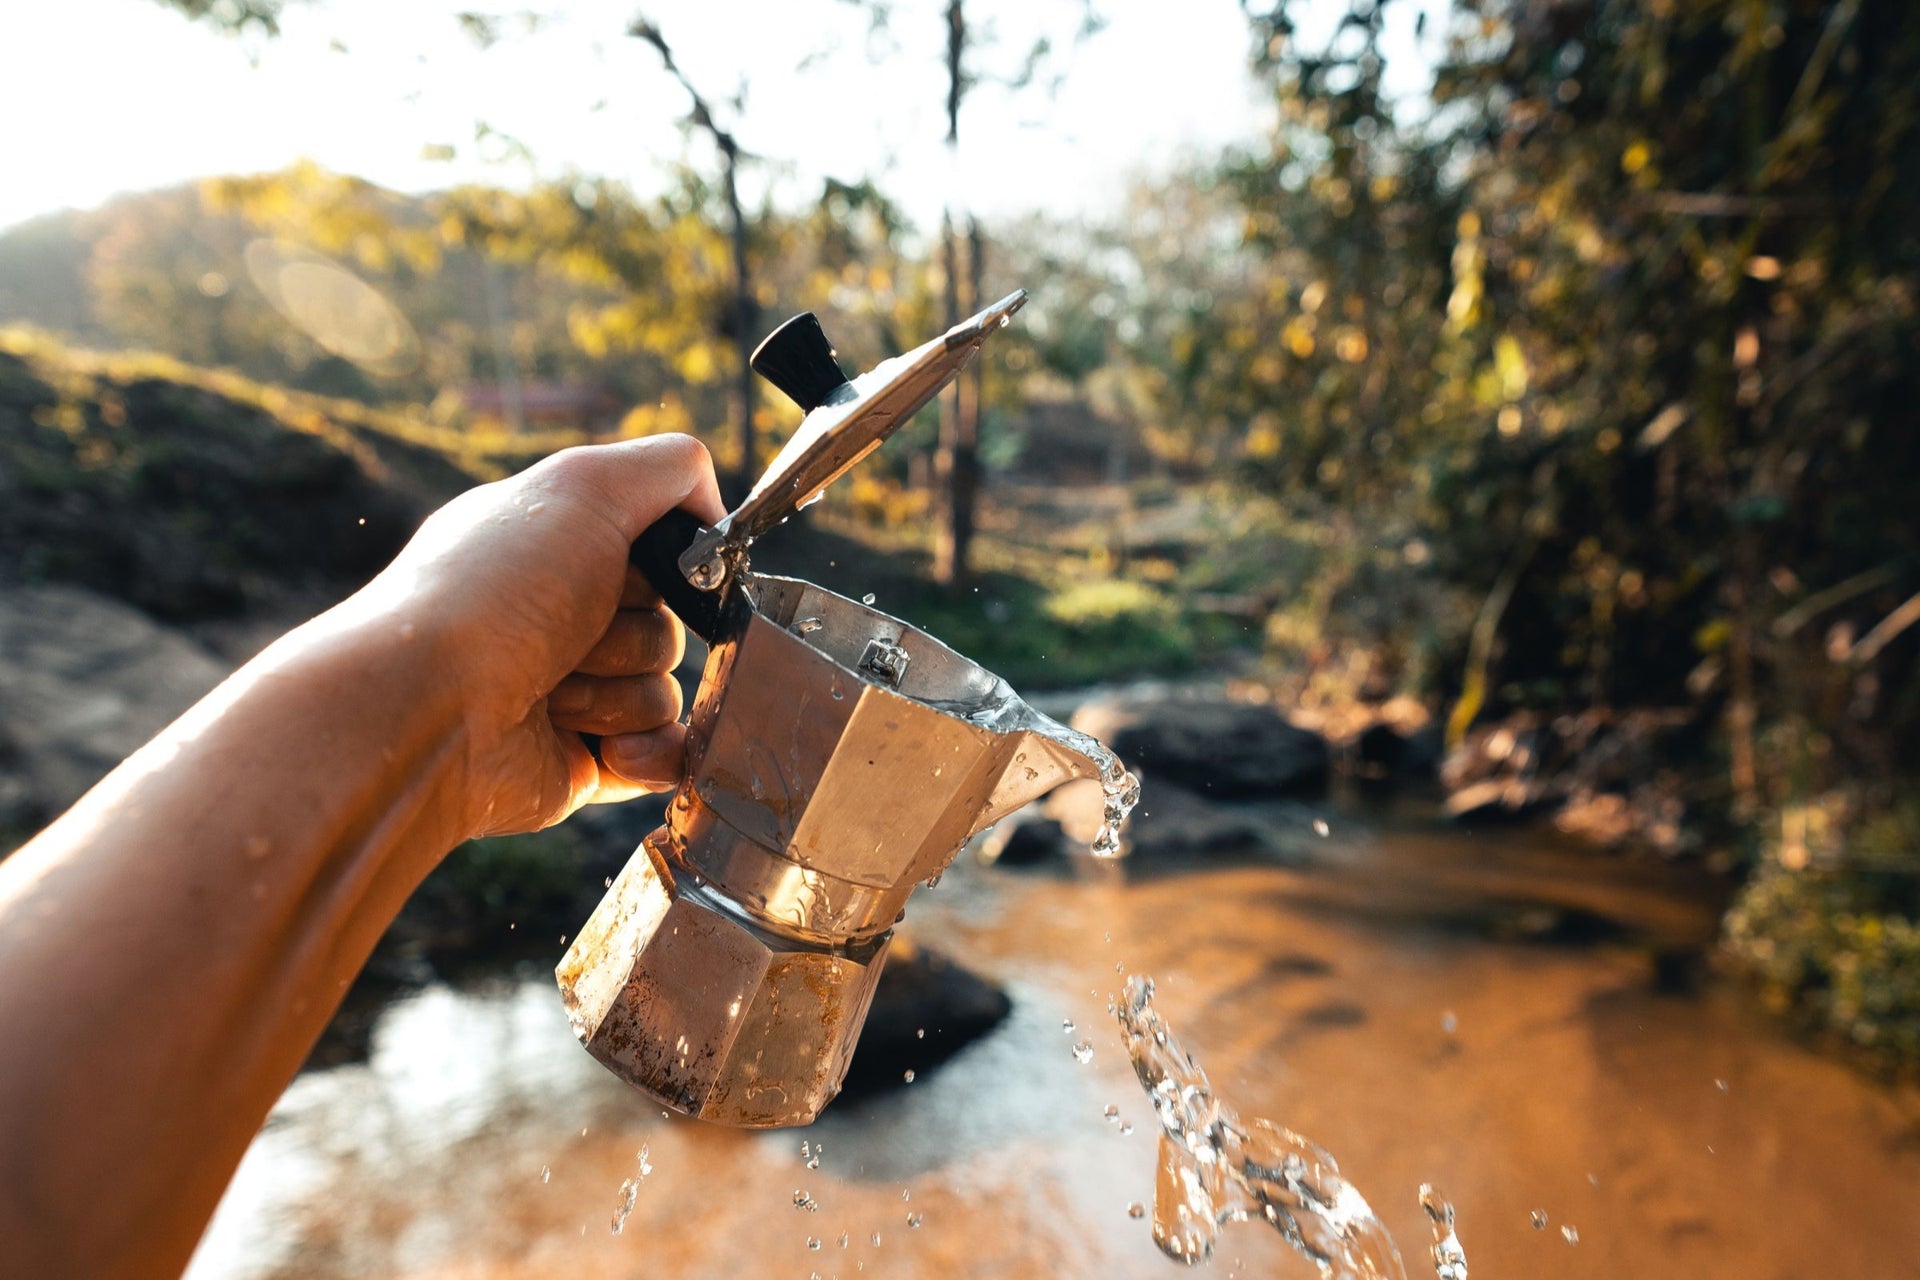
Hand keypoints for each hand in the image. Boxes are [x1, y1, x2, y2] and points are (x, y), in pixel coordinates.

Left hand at [352, 434, 724, 838]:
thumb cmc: (491, 591)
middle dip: (630, 631)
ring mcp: (572, 694)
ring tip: (550, 693)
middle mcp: (559, 618)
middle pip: (669, 623)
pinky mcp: (583, 762)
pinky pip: (663, 755)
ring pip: (666, 690)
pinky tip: (605, 749)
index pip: (659, 549)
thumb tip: (718, 513)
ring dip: (620, 692)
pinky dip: (647, 752)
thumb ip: (669, 469)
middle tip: (568, 633)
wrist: (426, 710)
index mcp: (555, 550)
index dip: (662, 560)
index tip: (628, 565)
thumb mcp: (583, 487)